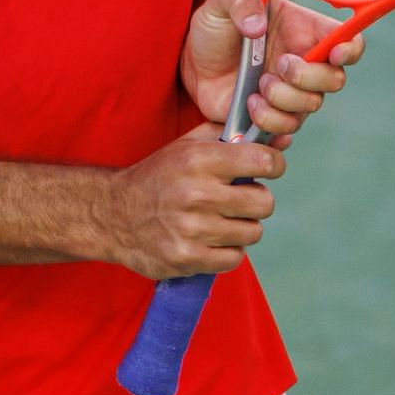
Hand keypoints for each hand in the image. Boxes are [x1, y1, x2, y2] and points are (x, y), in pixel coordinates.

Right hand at [105, 123, 284, 278]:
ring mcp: (192, 229)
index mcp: (198, 160)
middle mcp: (196, 193)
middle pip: (264, 202)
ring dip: (241, 227)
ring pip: (252, 232)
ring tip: (220, 219)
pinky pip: (235, 258)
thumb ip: (230, 136)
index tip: (268, 168)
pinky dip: (227, 250)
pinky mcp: (188, 258)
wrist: (114, 215)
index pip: (261, 161)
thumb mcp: (187, 145)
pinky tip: (211, 239)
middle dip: (256, 200)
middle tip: (239, 199)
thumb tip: (281, 141)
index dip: (273, 164)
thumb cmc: (158, 176)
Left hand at [180, 0, 364, 146]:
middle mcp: (305, 63)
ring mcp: (292, 92)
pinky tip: (250, 107)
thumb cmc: (216, 25)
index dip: (350, 48)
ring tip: (255, 87)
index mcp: (303, 29)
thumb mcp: (220, 0)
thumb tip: (256, 26)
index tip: (333, 53)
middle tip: (278, 65)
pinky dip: (270, 123)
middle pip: (335, 79)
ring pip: (311, 106)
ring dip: (282, 99)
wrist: (193, 60)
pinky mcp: (273, 115)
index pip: (347, 39)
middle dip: (307, 76)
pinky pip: (287, 130)